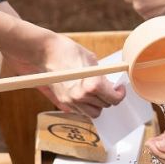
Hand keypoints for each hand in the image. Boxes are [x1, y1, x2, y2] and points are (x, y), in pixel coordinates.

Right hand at [4, 34, 124, 118]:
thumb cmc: (67, 51)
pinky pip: (80, 111)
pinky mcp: (63, 102)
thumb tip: (109, 84)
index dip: (119, 93)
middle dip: (108, 97)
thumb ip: (102, 75)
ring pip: (93, 112)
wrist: (44, 52)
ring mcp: (71, 101)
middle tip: (108, 87)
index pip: (114, 99)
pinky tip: (84, 94)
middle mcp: (81, 96)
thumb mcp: (91, 60)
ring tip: (95, 92)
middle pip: (105, 106)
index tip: (119, 89)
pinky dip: (85, 105)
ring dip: (97, 104)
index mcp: (92, 85)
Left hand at [124, 0, 164, 17]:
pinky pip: (152, 18)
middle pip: (136, 5)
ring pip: (144, 13)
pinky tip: (164, 11)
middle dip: (143, 2)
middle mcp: (138, 6)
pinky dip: (156, 15)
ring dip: (150, 10)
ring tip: (161, 5)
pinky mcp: (153, 23)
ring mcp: (145, 16)